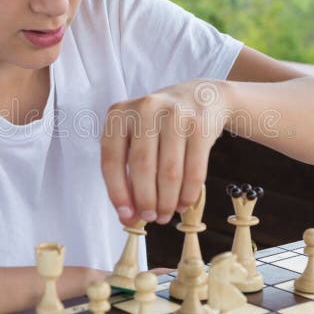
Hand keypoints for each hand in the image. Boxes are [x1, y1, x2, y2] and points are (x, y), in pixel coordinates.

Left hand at [101, 79, 229, 226]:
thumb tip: (128, 216)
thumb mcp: (137, 136)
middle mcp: (146, 108)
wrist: (202, 96)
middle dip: (145, 200)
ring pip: (169, 171)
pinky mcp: (200, 125)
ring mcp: (175, 114)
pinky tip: (184, 203)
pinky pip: (194, 169)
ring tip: (166, 214)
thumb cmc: (161, 124)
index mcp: (119, 113)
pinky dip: (188, 193)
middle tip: (150, 217)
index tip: (125, 215)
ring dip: (167, 201)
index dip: (117, 192)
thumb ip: (128, 172)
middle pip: (141, 167)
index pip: (111, 159)